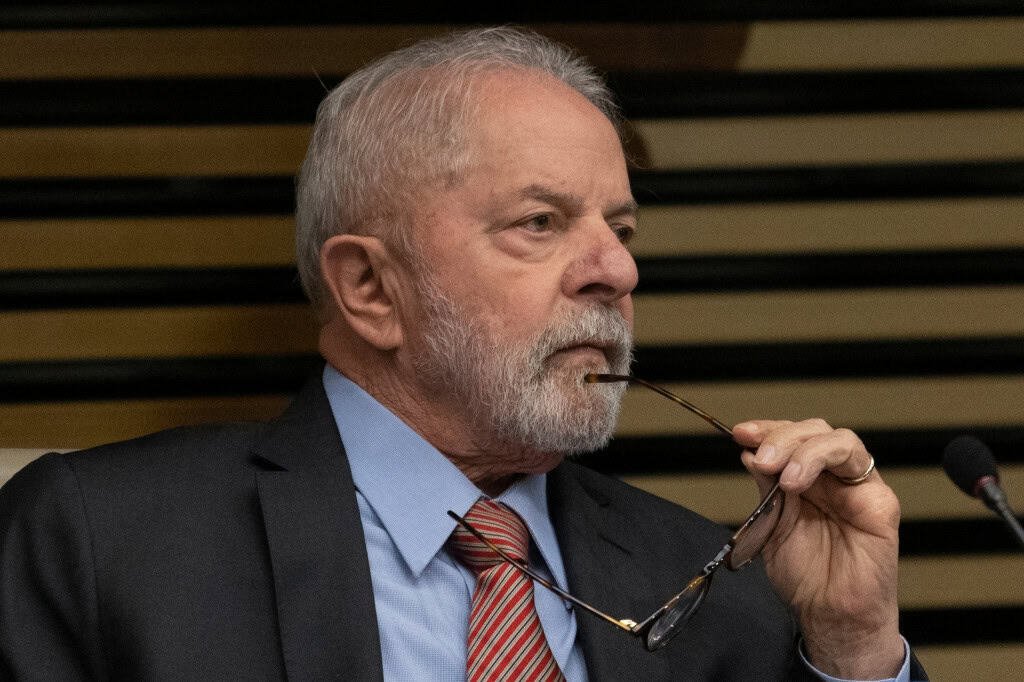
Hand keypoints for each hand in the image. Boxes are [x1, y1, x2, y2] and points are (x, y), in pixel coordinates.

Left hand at [733, 419, 904, 679]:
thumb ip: (765, 489)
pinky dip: (822, 459)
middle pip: (812, 431)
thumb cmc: (805, 577)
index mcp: (806, 480)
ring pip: (838, 439)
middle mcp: (832, 478)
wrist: (830, 615)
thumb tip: (749, 452)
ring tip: (778, 471)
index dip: (767, 430)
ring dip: (801, 447)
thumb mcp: (772, 525)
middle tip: (758, 454)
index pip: (790, 439)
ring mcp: (857, 486)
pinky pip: (860, 462)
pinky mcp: (879, 500)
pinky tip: (795, 481)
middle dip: (780, 436)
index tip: (741, 434)